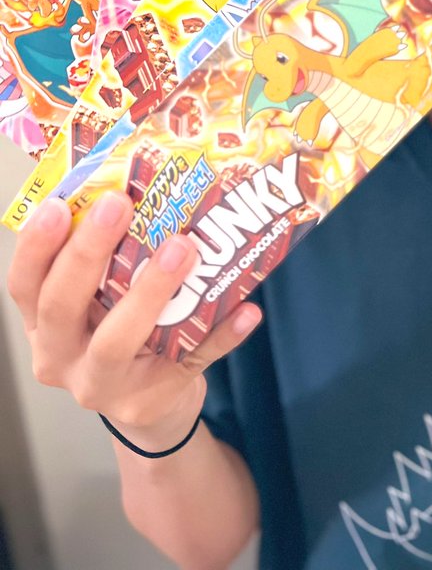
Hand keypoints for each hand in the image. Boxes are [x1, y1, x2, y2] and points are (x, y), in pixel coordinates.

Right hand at [6, 190, 260, 450]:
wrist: (151, 407)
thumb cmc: (122, 334)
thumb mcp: (99, 302)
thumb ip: (108, 259)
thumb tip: (145, 183)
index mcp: (45, 324)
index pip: (25, 284)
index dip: (36, 246)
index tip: (56, 205)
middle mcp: (61, 357)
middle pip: (61, 307)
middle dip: (88, 253)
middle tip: (119, 205)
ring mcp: (103, 385)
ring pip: (116, 341)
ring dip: (150, 289)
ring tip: (183, 248)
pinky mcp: (150, 400)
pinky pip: (191, 361)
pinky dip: (221, 335)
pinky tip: (248, 310)